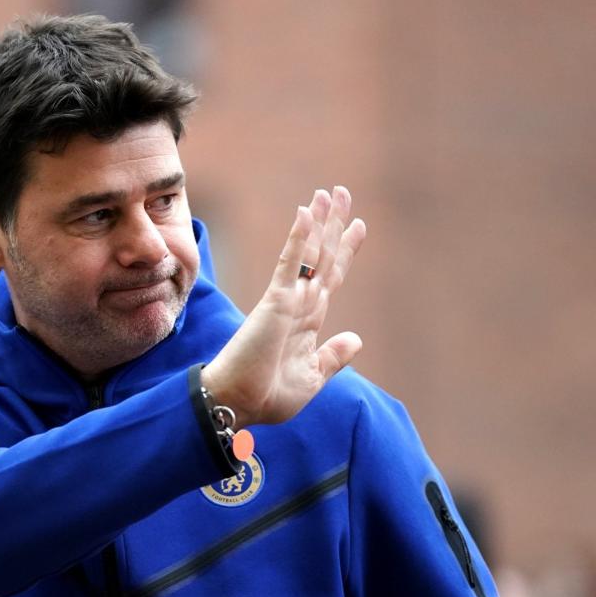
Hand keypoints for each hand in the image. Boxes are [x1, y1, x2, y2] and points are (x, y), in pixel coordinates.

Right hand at [201, 186, 365, 426]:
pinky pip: (290, 263)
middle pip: (323, 256)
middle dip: (335, 224)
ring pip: (310, 252)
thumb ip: (333, 356)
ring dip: (321, 222)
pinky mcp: (275, 302)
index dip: (345, 249)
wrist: (238, 403)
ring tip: (329, 193)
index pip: (331, 275)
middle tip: (342, 192)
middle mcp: (299, 304)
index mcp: (308, 320)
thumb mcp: (312, 377)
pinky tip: (306, 213)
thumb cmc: (268, 395)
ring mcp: (287, 300)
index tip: (358, 224)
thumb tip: (355, 338)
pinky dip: (299, 237)